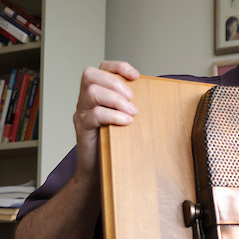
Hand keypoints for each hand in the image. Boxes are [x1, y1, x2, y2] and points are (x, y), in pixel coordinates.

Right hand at [73, 61, 139, 178]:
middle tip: (132, 99)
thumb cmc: (115, 144)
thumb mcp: (124, 119)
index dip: (118, 66)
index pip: (101, 68)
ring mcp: (82, 114)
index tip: (136, 75)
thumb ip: (131, 105)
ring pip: (92, 92)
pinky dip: (113, 115)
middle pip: (90, 75)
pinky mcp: (82, 129)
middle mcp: (85, 101)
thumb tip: (157, 96)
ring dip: (116, 99)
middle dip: (115, 82)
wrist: (98, 171)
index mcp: (96, 94)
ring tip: (131, 112)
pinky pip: (94, 114)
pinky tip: (126, 122)